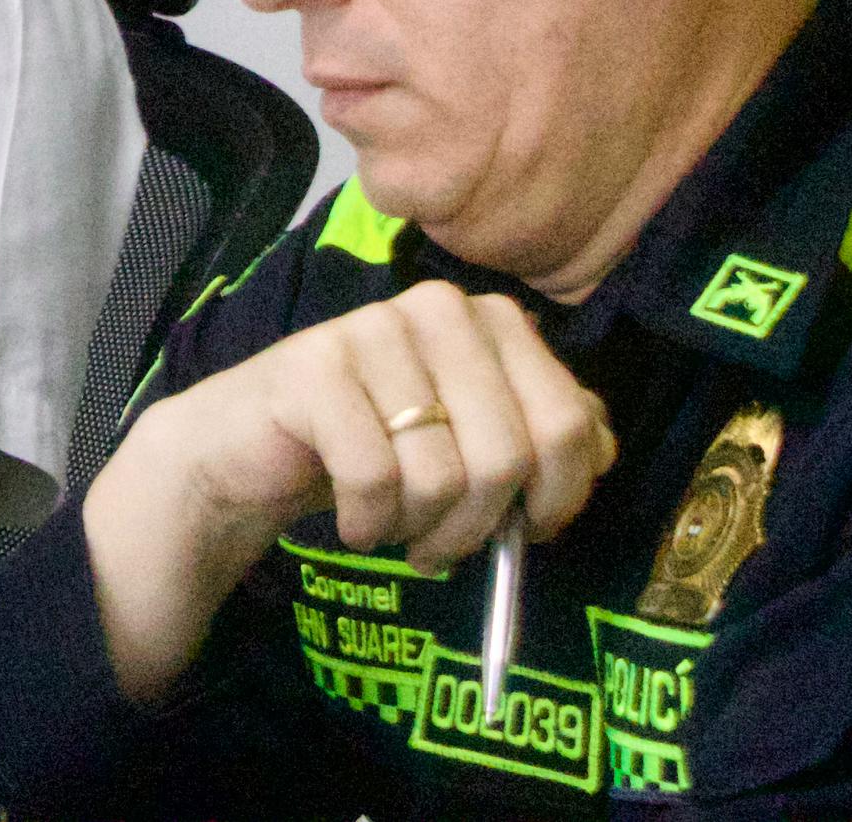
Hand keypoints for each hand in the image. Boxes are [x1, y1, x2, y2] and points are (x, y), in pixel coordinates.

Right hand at [81, 279, 612, 705]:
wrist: (249, 450)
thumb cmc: (373, 446)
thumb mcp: (470, 439)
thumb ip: (544, 431)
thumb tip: (602, 444)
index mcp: (490, 318)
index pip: (571, 422)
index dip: (559, 496)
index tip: (527, 528)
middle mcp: (437, 307)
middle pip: (509, 455)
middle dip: (481, 526)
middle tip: (446, 545)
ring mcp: (371, 329)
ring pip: (443, 474)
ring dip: (422, 530)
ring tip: (398, 528)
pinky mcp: (312, 366)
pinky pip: (374, 477)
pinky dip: (369, 522)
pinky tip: (354, 520)